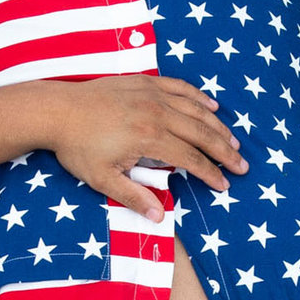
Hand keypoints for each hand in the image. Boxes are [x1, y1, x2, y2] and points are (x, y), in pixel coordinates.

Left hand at [47, 76, 245, 221]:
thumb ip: (133, 197)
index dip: (211, 173)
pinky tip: (211, 106)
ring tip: (233, 141)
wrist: (57, 111)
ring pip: (195, 109)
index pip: (191, 158)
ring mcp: (151, 94)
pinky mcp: (144, 82)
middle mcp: (156, 112)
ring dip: (217, 126)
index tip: (224, 185)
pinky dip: (199, 97)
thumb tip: (160, 217)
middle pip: (201, 133)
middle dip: (225, 151)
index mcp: (149, 137)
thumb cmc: (77, 147)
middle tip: (242, 165)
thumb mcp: (102, 179)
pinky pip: (180, 87)